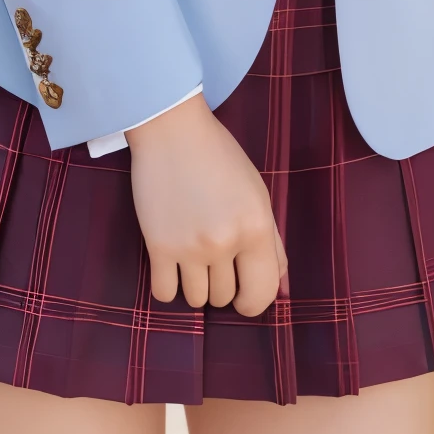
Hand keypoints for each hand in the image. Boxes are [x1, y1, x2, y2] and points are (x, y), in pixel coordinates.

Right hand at [127, 93, 287, 315]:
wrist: (172, 130)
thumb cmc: (218, 156)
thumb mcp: (257, 192)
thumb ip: (271, 240)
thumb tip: (276, 281)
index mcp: (256, 227)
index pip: (263, 293)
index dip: (253, 303)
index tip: (243, 299)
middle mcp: (225, 242)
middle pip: (225, 297)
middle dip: (221, 286)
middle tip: (212, 261)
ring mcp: (190, 247)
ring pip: (197, 299)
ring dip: (195, 285)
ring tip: (191, 259)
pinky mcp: (158, 245)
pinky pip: (165, 293)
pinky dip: (169, 287)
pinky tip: (170, 266)